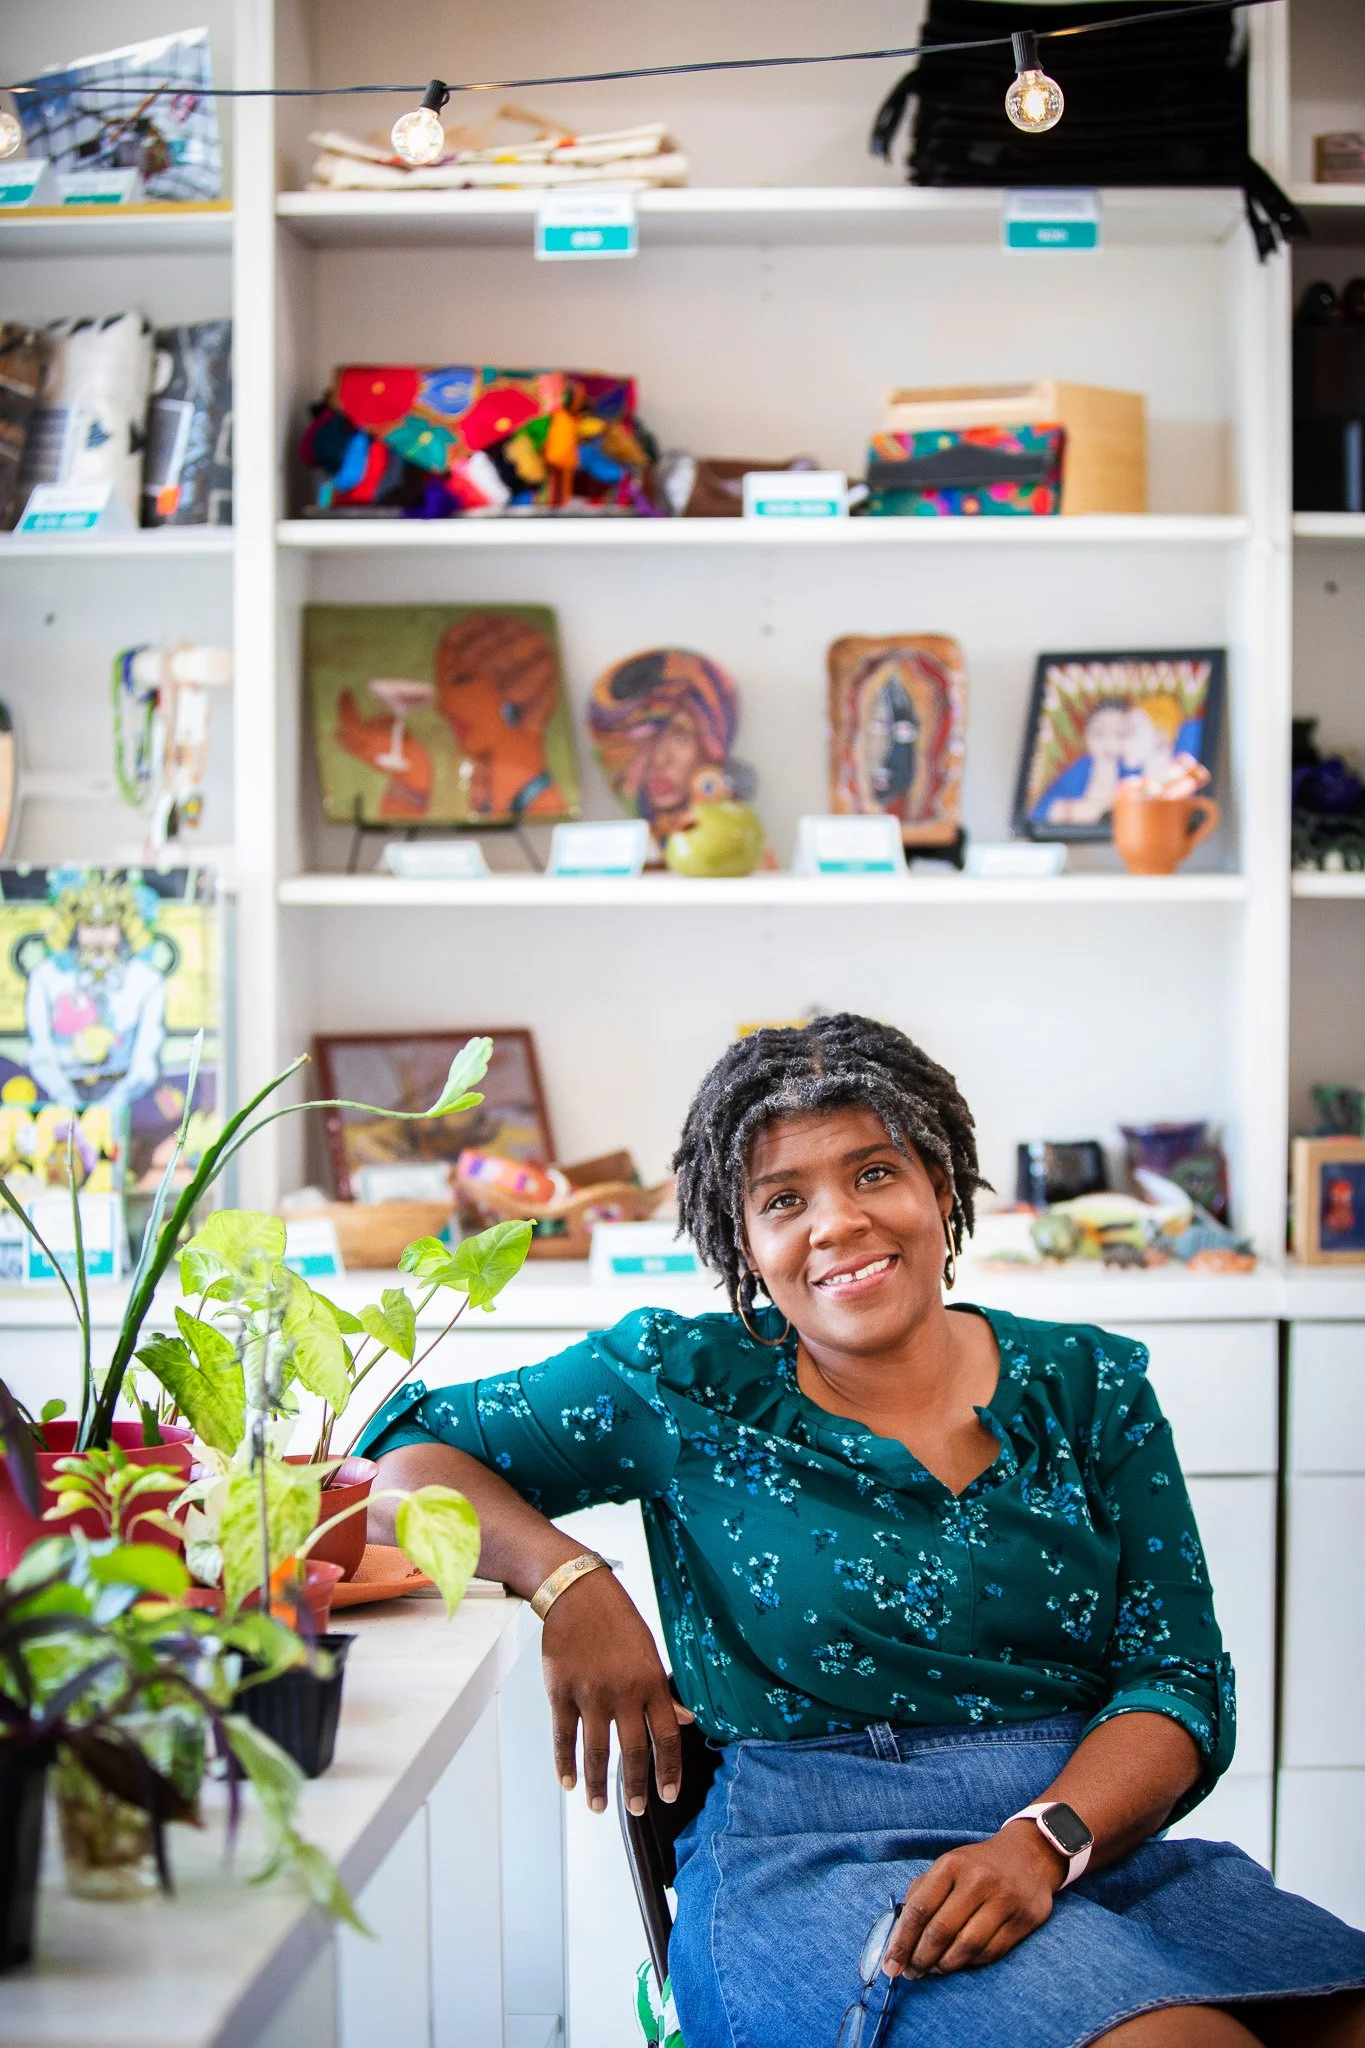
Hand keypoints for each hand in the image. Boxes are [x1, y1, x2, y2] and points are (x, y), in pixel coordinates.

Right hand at [541, 1569, 693, 1817]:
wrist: (577, 1594)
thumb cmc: (618, 1622)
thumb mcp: (649, 1653)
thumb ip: (663, 1692)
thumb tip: (686, 1721)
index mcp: (651, 1682)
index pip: (667, 1737)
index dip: (669, 1770)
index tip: (668, 1795)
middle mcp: (623, 1692)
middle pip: (633, 1751)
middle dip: (635, 1786)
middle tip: (635, 1809)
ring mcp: (590, 1694)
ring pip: (597, 1751)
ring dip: (598, 1784)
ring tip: (598, 1806)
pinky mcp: (561, 1692)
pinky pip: (564, 1736)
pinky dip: (566, 1763)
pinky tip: (569, 1782)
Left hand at [882, 1822, 1064, 1979]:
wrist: (1028, 1855)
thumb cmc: (977, 1865)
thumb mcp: (947, 1866)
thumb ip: (921, 1893)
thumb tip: (898, 1933)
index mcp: (951, 1865)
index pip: (919, 1909)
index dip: (902, 1941)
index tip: (891, 1964)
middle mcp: (978, 1881)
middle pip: (941, 1931)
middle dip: (920, 1959)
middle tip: (912, 1973)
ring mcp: (1003, 1901)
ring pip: (966, 1947)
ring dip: (945, 1965)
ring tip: (933, 1970)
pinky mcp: (1023, 1920)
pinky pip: (990, 1952)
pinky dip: (970, 1963)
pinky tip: (959, 1962)